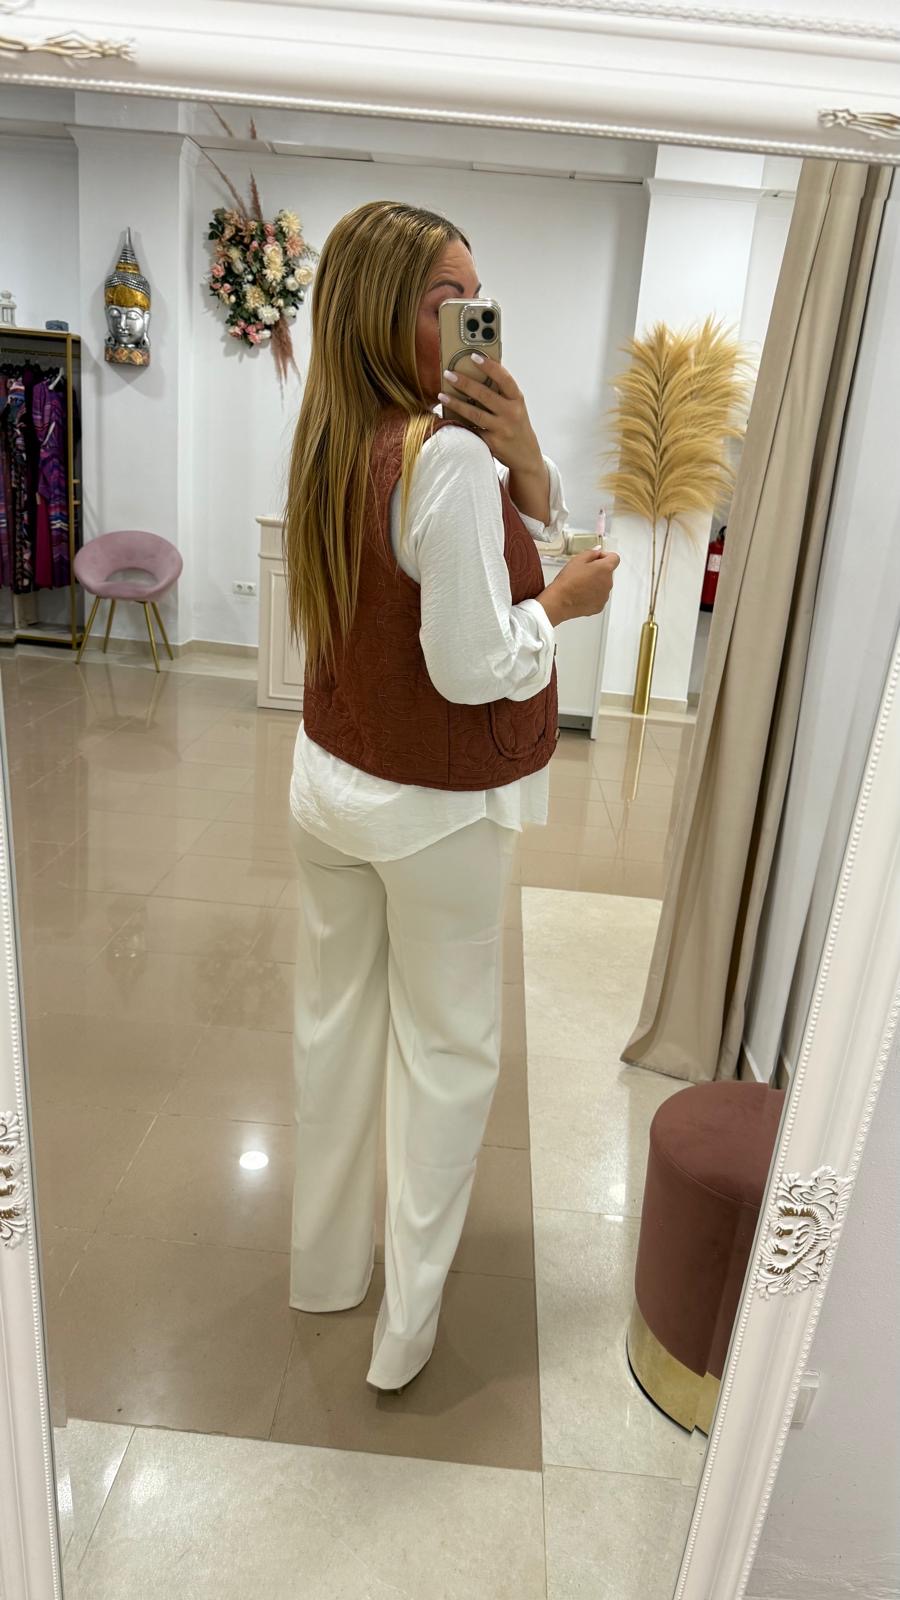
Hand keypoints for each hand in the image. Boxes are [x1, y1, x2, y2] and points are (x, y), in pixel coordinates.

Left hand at [438, 355, 543, 480]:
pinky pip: (472, 429)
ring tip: (442, 395)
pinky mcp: (492, 443)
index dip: (489, 366)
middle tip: (449, 374)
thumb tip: (477, 374)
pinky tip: (447, 415)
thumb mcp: (516, 407)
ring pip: (475, 413)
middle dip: (464, 383)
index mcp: (518, 400)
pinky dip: (459, 422)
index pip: (504, 379)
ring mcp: (502, 429)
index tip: (474, 356)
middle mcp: (511, 413)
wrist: (526, 455)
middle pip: (484, 395)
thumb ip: (502, 393)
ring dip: (456, 403)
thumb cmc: (517, 425)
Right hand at [538, 547, 619, 626]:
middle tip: (583, 572)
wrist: (560, 601)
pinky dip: (593, 595)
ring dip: (596, 583)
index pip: (614, 558)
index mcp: (605, 568)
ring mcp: (605, 596)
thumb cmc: (567, 581)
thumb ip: (591, 553)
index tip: (597, 558)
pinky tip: (581, 594)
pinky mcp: (599, 606)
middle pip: (608, 572)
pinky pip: (599, 597)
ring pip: (603, 585)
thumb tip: (597, 552)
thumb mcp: (577, 560)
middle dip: (598, 570)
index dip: (605, 556)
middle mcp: (608, 582)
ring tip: (580, 584)